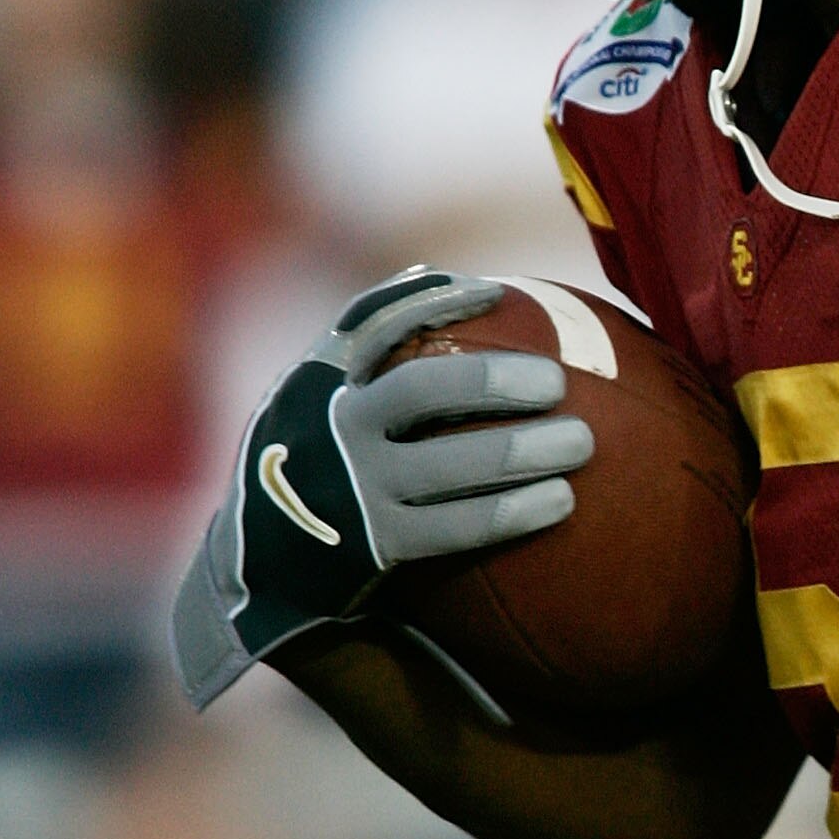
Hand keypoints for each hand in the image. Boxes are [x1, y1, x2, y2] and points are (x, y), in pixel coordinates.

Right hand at [171, 268, 593, 710]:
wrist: (256, 567)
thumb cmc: (309, 462)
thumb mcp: (311, 396)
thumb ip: (362, 346)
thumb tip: (433, 271)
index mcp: (319, 381)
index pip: (374, 322)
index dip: (435, 301)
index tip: (495, 292)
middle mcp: (332, 427)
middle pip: (419, 391)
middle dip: (493, 379)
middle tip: (557, 383)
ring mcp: (353, 488)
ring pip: (448, 462)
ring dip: (521, 450)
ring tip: (582, 441)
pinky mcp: (376, 545)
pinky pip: (458, 526)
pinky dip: (513, 512)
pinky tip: (562, 501)